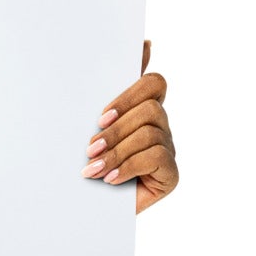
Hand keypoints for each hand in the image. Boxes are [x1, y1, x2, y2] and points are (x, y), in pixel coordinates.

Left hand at [82, 41, 176, 212]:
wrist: (84, 211)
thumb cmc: (86, 165)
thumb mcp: (90, 128)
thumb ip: (106, 92)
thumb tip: (141, 45)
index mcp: (142, 109)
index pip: (153, 83)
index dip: (130, 94)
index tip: (101, 116)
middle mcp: (160, 126)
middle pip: (151, 108)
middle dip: (116, 129)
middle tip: (90, 148)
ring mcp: (168, 149)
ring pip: (150, 133)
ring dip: (117, 151)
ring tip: (93, 169)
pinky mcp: (171, 174)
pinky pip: (156, 157)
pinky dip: (128, 167)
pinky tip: (110, 179)